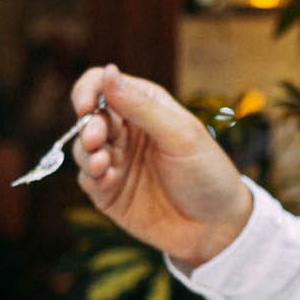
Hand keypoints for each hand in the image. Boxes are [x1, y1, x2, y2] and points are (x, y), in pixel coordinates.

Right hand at [71, 64, 253, 270]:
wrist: (216, 227)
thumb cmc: (207, 174)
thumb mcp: (179, 135)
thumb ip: (141, 107)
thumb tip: (108, 72)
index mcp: (146, 106)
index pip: (104, 85)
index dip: (89, 90)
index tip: (86, 106)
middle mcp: (127, 131)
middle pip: (89, 117)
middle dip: (87, 126)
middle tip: (95, 140)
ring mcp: (117, 161)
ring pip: (83, 148)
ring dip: (86, 153)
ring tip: (103, 163)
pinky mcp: (108, 192)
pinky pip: (87, 179)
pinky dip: (92, 177)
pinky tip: (108, 180)